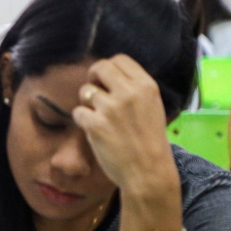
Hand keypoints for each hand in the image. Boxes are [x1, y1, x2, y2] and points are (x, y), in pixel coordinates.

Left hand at [71, 55, 177, 193]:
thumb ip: (134, 89)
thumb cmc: (150, 141)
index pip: (120, 59)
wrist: (148, 171)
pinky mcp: (95, 124)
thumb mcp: (153, 106)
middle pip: (100, 67)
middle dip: (93, 78)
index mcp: (146, 85)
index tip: (106, 81)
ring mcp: (111, 108)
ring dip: (87, 102)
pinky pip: (78, 111)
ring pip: (86, 91)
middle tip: (95, 93)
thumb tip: (111, 75)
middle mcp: (128, 92)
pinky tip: (93, 129)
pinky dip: (82, 120)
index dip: (109, 68)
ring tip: (98, 116)